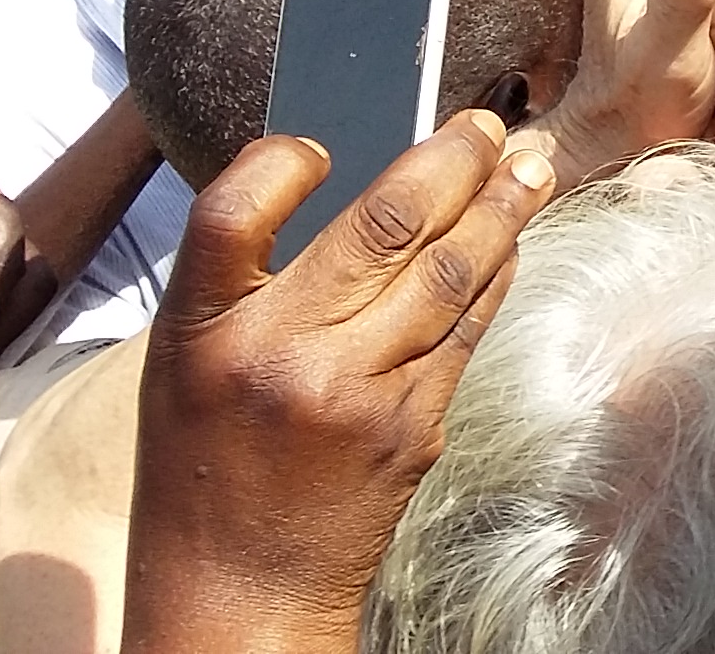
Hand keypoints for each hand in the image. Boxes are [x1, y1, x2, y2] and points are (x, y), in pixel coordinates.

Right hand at [121, 114, 553, 653]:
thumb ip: (248, 282)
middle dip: (451, 158)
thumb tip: (345, 183)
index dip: (280, 161)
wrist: (236, 591)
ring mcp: (355, 391)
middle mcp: (278, 355)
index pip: (232, 210)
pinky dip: (495, 274)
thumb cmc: (205, 468)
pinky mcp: (413, 425)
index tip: (320, 144)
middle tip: (484, 123)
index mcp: (199, 333)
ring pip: (448, 269)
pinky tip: (511, 242)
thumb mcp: (186, 365)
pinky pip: (467, 327)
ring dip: (501, 206)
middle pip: (383, 222)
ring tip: (528, 164)